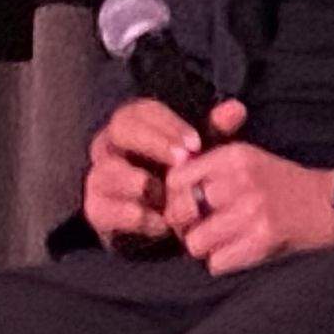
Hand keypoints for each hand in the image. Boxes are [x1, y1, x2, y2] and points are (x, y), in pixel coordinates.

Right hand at [84, 95, 208, 246]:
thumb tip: (236, 109)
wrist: (159, 225)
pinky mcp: (96, 208)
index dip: (168, 125)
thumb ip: (216, 132)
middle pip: (121, 128)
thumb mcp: (199, 155)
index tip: (195, 144)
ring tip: (167, 196)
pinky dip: (133, 216)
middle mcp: (110, 145)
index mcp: (133, 125)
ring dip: (140, 183)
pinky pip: (103, 208)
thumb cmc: (178, 179)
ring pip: (108, 169)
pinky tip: (160, 223)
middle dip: (154, 142)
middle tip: (182, 160)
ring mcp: (99, 176)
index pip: (142, 111)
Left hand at [164, 110, 333, 274]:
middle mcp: (240, 179)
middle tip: (199, 231)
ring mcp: (252, 210)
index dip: (173, 199)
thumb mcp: (247, 157)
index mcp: (233, 156)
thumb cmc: (279, 184)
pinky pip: (217, 263)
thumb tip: (168, 174)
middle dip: (185, 228)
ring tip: (221, 243)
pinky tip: (239, 253)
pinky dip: (224, 263)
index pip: (175, 179)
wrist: (330, 205)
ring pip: (194, 243)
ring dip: (204, 249)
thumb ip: (207, 160)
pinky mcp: (264, 239)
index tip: (187, 208)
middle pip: (179, 213)